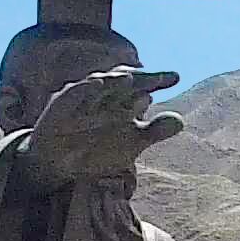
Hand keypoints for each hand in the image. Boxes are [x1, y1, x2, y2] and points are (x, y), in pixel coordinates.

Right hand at [21, 66, 182, 185]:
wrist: (60, 164)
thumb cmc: (97, 148)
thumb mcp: (131, 143)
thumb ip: (155, 131)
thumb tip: (180, 121)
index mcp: (121, 102)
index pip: (142, 86)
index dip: (158, 80)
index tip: (176, 77)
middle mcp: (103, 97)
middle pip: (123, 81)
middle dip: (139, 77)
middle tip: (158, 76)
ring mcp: (81, 101)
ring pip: (98, 84)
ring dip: (112, 79)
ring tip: (128, 77)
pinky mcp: (59, 108)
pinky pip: (71, 94)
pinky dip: (84, 88)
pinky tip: (97, 84)